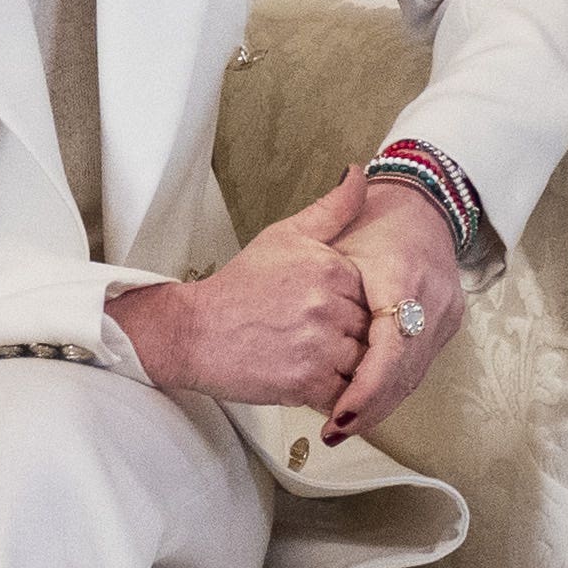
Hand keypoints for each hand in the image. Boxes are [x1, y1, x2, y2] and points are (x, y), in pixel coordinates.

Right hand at [116, 172, 377, 409]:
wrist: (192, 331)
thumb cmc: (238, 287)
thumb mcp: (284, 236)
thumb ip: (331, 209)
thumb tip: (359, 173)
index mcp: (332, 267)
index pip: (376, 293)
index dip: (355, 306)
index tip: (326, 310)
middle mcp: (330, 305)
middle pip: (372, 330)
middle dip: (353, 338)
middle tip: (315, 337)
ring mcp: (320, 345)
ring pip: (363, 363)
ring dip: (346, 367)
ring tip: (310, 357)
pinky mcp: (308, 383)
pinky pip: (347, 394)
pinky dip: (336, 393)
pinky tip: (309, 379)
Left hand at [320, 180, 468, 447]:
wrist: (426, 210)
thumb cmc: (377, 219)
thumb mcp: (343, 226)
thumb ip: (326, 226)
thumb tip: (323, 192)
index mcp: (404, 277)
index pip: (391, 348)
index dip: (367, 388)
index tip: (338, 414)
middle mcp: (433, 301)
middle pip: (405, 371)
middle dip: (370, 407)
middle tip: (335, 430)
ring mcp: (445, 316)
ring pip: (414, 374)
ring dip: (381, 404)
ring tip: (344, 424)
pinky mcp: (446, 326)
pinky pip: (418, 366)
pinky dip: (391, 388)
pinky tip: (364, 404)